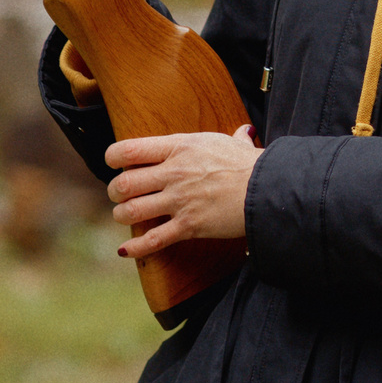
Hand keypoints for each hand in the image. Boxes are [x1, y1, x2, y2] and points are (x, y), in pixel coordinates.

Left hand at [107, 126, 259, 256]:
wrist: (268, 189)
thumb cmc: (252, 165)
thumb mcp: (235, 144)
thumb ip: (231, 138)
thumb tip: (244, 132)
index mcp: (179, 148)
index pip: (128, 149)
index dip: (112, 158)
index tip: (115, 164)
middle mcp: (173, 173)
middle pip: (122, 184)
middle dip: (115, 192)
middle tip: (120, 195)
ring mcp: (178, 200)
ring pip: (130, 212)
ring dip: (123, 216)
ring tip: (127, 217)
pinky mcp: (188, 226)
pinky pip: (151, 240)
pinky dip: (135, 248)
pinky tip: (126, 250)